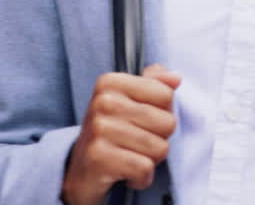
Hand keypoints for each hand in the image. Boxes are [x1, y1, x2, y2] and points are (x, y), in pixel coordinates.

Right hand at [61, 64, 180, 204]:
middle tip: (134, 144)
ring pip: (160, 148)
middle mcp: (103, 102)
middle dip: (159, 140)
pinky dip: (142, 178)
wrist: (79, 173)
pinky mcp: (99, 157)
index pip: (167, 95)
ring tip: (129, 158)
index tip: (140, 122)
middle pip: (168, 123)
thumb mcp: (130, 103)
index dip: (162, 114)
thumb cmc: (112, 134)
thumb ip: (155, 84)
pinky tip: (126, 175)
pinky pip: (145, 168)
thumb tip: (175, 78)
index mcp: (111, 83)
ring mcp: (99, 129)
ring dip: (151, 160)